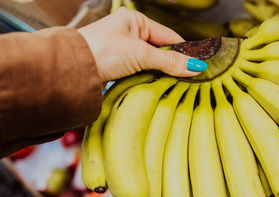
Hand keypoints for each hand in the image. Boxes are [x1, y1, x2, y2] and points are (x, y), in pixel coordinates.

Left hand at [78, 7, 206, 81]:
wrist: (71, 68)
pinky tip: (159, 85)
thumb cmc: (102, 51)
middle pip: (161, 50)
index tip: (198, 65)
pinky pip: (141, 71)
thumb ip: (169, 61)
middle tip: (190, 77)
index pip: (168, 36)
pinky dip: (150, 78)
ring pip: (152, 62)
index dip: (184, 51)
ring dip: (162, 73)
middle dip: (173, 64)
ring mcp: (124, 49)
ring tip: (177, 83)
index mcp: (135, 21)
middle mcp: (130, 33)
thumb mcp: (140, 54)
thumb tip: (195, 66)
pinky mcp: (119, 65)